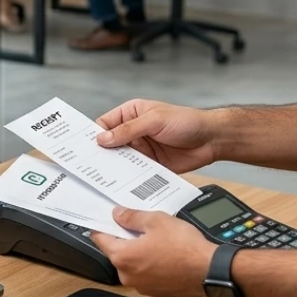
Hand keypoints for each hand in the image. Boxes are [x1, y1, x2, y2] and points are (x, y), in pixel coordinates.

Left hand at [92, 209, 215, 296]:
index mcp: (122, 257)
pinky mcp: (157, 292)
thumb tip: (118, 215)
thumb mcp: (156, 221)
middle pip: (117, 252)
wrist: (211, 271)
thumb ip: (132, 217)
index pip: (100, 239)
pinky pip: (147, 274)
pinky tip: (166, 253)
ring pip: (133, 264)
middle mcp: (128, 276)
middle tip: (139, 225)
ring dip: (140, 251)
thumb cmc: (185, 248)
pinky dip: (151, 264)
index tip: (108, 219)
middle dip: (125, 238)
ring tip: (157, 238)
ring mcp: (143, 286)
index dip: (104, 226)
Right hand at [95, 99, 217, 173]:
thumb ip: (128, 130)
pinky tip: (122, 182)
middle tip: (89, 163)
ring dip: (114, 166)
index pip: (104, 124)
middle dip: (101, 153)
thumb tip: (103, 138)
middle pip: (109, 144)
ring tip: (104, 175)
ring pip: (120, 160)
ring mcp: (141, 149)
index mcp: (131, 114)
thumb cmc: (187, 121)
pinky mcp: (150, 165)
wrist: (212, 139)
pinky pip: (134, 172)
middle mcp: (133, 132)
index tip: (84, 146)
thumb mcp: (155, 120)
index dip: (93, 134)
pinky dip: (128, 177)